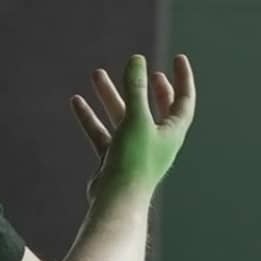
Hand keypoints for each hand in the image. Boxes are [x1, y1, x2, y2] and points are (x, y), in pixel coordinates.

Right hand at [69, 52, 196, 197]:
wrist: (116, 202)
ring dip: (111, 96)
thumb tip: (137, 59)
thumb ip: (136, 89)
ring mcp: (134, 150)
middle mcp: (155, 141)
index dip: (183, 79)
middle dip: (147, 87)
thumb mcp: (136, 119)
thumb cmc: (133, 162)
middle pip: (155, 108)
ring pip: (123, 117)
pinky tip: (77, 102)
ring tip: (96, 74)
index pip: (183, 100)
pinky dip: (91, 118)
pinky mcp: (113, 159)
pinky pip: (102, 133)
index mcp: (171, 132)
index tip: (178, 59)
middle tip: (145, 71)